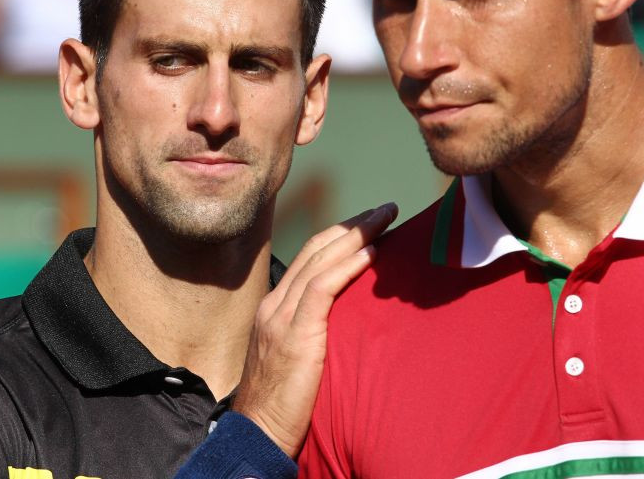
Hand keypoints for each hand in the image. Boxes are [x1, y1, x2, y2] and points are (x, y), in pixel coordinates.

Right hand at [233, 202, 398, 457]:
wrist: (258, 433)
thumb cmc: (282, 405)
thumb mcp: (295, 359)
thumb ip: (312, 334)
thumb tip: (346, 324)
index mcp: (274, 307)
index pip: (309, 258)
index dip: (339, 236)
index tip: (368, 224)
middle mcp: (275, 304)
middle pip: (316, 249)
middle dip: (352, 225)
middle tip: (384, 209)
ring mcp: (281, 317)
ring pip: (320, 260)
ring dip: (356, 234)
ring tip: (385, 218)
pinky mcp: (294, 334)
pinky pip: (323, 288)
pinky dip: (348, 265)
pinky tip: (372, 252)